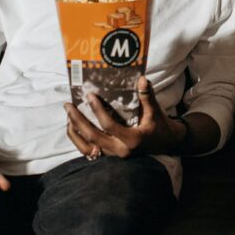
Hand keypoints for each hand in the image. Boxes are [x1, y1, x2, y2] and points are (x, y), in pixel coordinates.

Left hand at [65, 76, 184, 158]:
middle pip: (93, 138)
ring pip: (87, 148)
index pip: (109, 126)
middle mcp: (121, 150)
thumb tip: (142, 79)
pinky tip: (74, 128)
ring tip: (68, 117)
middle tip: (68, 106)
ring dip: (75, 133)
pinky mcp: (110, 156)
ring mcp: (114, 155)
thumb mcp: (155, 111)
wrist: (166, 143)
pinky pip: (90, 152)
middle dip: (78, 121)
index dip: (98, 111)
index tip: (90, 96)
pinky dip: (80, 141)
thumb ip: (147, 96)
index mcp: (132, 139)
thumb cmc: (160, 125)